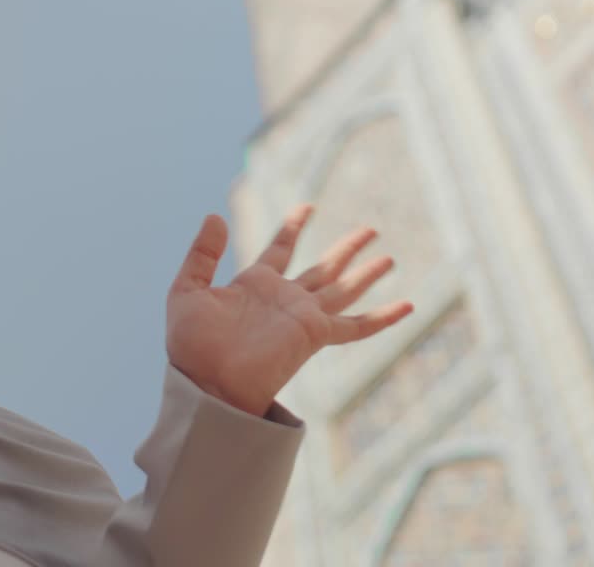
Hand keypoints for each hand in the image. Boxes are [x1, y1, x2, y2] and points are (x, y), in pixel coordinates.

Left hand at [166, 204, 413, 416]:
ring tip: (389, 257)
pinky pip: (356, 326)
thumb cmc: (191, 345)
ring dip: (367, 273)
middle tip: (370, 229)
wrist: (206, 383)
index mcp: (255, 285)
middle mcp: (284, 299)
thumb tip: (214, 217)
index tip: (307, 208)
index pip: (281, 249)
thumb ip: (202, 254)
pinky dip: (383, 317)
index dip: (294, 227)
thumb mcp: (187, 290)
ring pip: (343, 289)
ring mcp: (302, 317)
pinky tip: (406, 306)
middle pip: (323, 268)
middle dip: (346, 249)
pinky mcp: (315, 334)